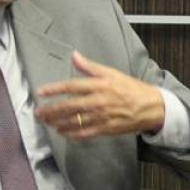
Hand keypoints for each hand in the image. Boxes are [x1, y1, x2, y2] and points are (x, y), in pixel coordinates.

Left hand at [35, 51, 165, 139]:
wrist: (150, 107)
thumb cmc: (131, 89)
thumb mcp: (111, 73)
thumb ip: (90, 66)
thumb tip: (74, 55)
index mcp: (99, 86)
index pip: (71, 86)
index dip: (54, 89)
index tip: (41, 92)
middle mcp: (98, 102)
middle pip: (69, 106)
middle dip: (51, 110)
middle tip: (38, 112)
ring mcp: (101, 117)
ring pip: (74, 121)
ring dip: (57, 123)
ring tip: (46, 122)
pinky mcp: (105, 129)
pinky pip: (85, 133)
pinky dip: (72, 134)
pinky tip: (62, 133)